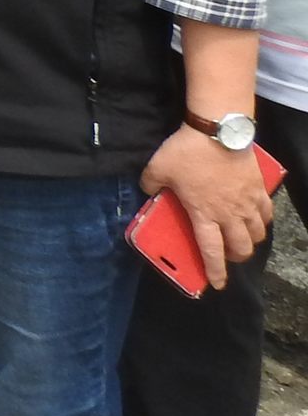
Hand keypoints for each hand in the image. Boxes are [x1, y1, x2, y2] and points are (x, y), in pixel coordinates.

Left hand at [142, 125, 274, 289]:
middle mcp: (229, 214)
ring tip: (242, 238)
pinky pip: (268, 214)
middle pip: (241, 248)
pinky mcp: (259, 189)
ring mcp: (247, 202)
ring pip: (258, 234)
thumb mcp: (157, 168)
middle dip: (236, 257)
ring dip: (251, 240)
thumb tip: (147, 190)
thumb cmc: (186, 152)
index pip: (211, 251)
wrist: (217, 130)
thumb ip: (150, 183)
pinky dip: (264, 220)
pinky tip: (257, 218)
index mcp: (203, 214)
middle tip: (229, 255)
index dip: (215, 271)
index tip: (217, 285)